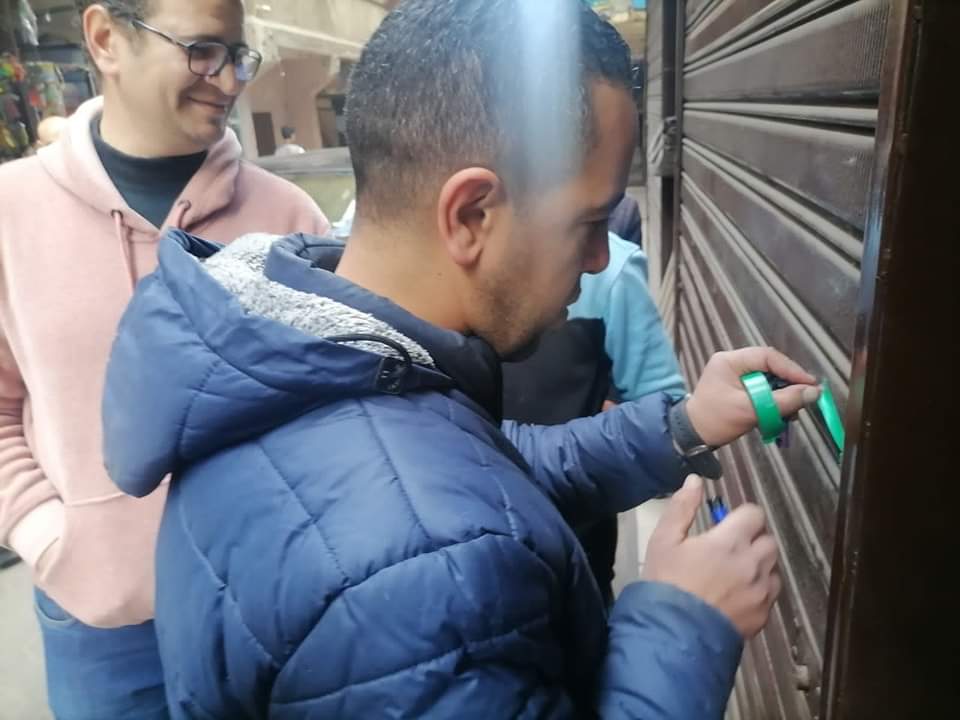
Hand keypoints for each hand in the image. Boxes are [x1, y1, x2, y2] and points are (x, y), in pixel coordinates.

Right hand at [642, 476, 781, 638]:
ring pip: (773, 568)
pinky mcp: (763, 616)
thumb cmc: (665, 582)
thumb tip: (695, 480)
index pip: (755, 514)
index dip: (742, 516)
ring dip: (759, 565)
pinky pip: (770, 595)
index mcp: (730, 541)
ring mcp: (761, 592)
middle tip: (730, 548)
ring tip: (735, 573)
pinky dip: (759, 591)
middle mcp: (753, 563)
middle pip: (769, 540)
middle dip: (753, 539)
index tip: (727, 524)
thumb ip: (682, 507)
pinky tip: (737, 596)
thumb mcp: (664, 540)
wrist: (673, 633)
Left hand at [686, 347, 819, 447]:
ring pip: (769, 379)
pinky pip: (762, 389)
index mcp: (730, 361)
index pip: (768, 357)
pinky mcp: (739, 388)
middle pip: (770, 367)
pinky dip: (774, 400)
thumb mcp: (751, 411)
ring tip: (795, 410)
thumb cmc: (717, 421)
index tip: (810, 384)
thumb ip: (783, 401)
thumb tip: (814, 392)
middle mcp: (733, 362)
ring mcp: (735, 375)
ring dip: (783, 394)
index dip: (792, 369)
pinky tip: (783, 413)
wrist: (693, 436)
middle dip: (789, 383)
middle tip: (807, 397)